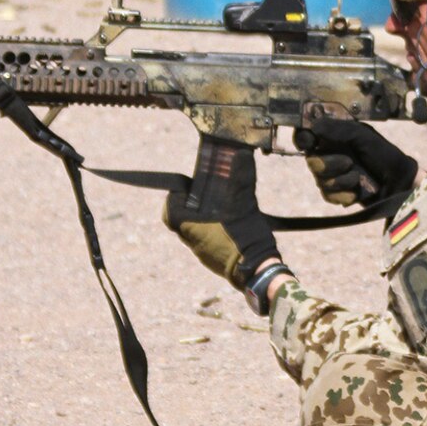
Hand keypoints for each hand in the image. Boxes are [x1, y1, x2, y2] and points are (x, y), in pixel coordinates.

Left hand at [163, 143, 278, 290]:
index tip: (188, 188)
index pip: (170, 210)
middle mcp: (192, 240)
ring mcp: (202, 253)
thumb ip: (241, 179)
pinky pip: (205, 242)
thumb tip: (242, 153)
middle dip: (189, 207)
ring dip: (201, 219)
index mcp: (192, 226)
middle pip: (179, 220)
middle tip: (205, 196)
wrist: (257, 272)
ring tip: (220, 209)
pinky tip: (228, 226)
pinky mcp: (212, 260)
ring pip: (192, 231)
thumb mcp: (245, 204)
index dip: (175, 197)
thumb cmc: (245, 238)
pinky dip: (211, 232)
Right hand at [294, 121, 418, 209]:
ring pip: (319, 180)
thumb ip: (339, 129)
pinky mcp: (336, 193)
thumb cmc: (384, 155)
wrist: (398, 183)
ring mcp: (331, 175)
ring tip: (358, 177)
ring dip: (340, 180)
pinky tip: (356, 191)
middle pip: (310, 161)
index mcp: (334, 137)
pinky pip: (328, 195)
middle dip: (329, 164)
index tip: (310, 141)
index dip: (303, 138)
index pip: (306, 135)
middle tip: (348, 162)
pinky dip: (343, 194)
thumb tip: (314, 126)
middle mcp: (329, 154)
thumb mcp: (364, 136)